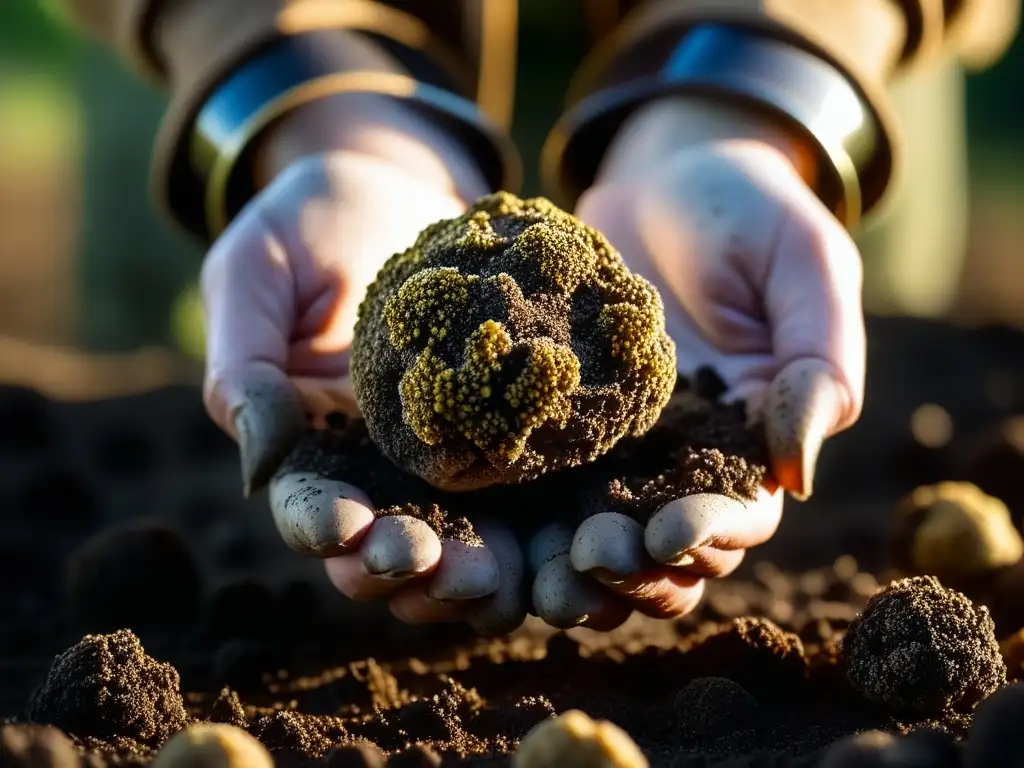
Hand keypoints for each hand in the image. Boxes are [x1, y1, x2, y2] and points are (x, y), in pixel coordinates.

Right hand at [199, 96, 525, 632]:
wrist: (396, 184)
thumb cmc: (310, 221)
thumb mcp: (257, 271)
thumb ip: (245, 364)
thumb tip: (258, 465)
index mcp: (304, 439)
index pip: (306, 503)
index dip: (322, 525)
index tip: (347, 529)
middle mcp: (372, 463)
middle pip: (381, 539)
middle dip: (400, 565)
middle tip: (429, 567)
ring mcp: (441, 450)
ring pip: (453, 530)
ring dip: (466, 564)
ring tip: (492, 576)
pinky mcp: (499, 426)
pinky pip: (516, 480)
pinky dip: (529, 523)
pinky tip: (548, 543)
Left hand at [530, 98, 865, 628]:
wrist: (663, 170)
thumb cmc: (749, 209)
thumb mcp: (803, 264)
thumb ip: (818, 361)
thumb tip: (797, 474)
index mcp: (753, 434)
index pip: (742, 512)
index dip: (711, 534)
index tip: (667, 535)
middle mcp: (684, 455)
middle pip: (668, 544)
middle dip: (635, 565)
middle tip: (590, 559)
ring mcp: (618, 442)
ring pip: (601, 527)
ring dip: (577, 560)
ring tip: (543, 572)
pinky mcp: (559, 418)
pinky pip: (540, 473)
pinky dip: (522, 511)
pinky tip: (485, 520)